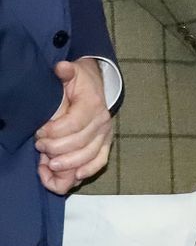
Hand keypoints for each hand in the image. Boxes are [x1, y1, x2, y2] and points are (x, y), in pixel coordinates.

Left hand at [34, 59, 112, 192]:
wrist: (96, 85)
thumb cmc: (79, 82)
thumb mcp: (71, 72)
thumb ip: (66, 72)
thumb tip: (61, 68)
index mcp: (93, 104)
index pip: (73, 124)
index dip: (53, 132)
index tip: (39, 132)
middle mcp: (102, 121)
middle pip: (79, 143)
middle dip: (55, 149)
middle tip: (39, 146)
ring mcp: (105, 134)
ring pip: (88, 155)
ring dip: (67, 164)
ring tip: (49, 163)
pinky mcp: (105, 143)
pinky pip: (101, 161)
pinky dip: (88, 170)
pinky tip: (74, 177)